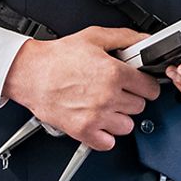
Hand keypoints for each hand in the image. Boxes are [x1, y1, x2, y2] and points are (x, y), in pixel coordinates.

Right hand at [2, 26, 159, 150]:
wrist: (30, 73)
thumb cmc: (58, 57)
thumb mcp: (94, 37)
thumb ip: (125, 38)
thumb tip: (145, 41)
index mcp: (114, 73)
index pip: (150, 88)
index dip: (145, 84)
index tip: (139, 84)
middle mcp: (107, 96)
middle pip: (140, 106)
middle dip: (131, 98)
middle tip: (117, 90)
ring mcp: (96, 116)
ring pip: (127, 126)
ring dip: (119, 117)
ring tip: (107, 105)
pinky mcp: (82, 131)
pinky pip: (108, 143)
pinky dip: (105, 135)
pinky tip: (98, 121)